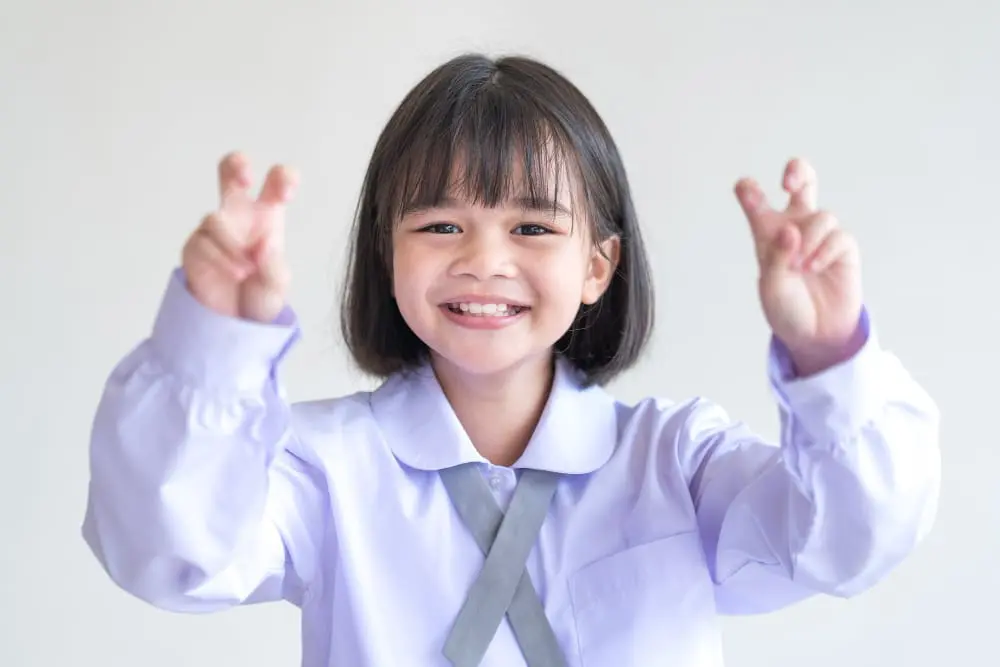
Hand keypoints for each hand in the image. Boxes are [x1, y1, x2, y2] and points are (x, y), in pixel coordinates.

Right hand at [182, 152, 297, 321]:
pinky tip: (232, 274)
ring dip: (231, 245)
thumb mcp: (277, 286)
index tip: (286, 195)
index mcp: (267, 216)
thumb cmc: (260, 297)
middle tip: (243, 178)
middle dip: (236, 164)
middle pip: (230, 170)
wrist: (234, 324)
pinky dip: (219, 259)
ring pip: (215, 218)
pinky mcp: (194, 245)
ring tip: (245, 272)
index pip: (276, 182)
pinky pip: (202, 243)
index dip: (283, 177)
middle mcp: (239, 215)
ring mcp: (214, 228)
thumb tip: (263, 244)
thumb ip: (273, 266)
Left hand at [734, 158, 863, 375]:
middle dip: (798, 172)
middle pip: (803, 183)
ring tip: (802, 267)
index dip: (750, 191)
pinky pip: (839, 237)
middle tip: (789, 183)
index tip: (746, 188)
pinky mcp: (844, 249)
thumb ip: (776, 257)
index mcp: (768, 234)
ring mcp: (821, 236)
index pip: (757, 202)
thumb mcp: (771, 287)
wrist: (813, 335)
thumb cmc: (786, 309)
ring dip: (811, 240)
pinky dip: (825, 251)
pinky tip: (815, 268)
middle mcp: (795, 228)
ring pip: (822, 216)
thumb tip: (790, 229)